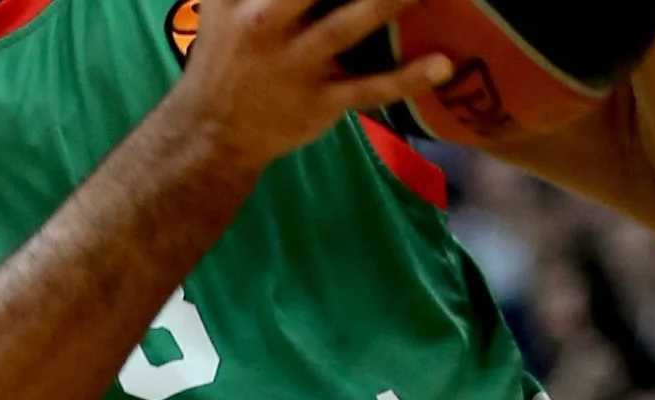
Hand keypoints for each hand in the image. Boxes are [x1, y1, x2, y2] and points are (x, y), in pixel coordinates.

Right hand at [168, 0, 451, 174]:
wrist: (211, 132)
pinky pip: (369, 89)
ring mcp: (296, 62)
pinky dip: (408, 79)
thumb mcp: (222, 2)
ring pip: (349, 23)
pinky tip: (442, 63)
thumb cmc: (227, 51)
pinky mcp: (320, 101)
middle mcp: (266, 21)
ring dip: (391, 0)